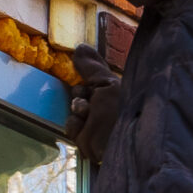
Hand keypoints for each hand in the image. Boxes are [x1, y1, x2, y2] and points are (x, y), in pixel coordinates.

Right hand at [63, 44, 121, 166]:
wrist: (120, 146)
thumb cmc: (120, 111)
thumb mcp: (108, 85)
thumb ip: (92, 68)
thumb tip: (79, 46)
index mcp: (117, 91)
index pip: (95, 77)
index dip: (87, 75)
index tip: (82, 71)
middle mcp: (106, 106)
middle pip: (80, 91)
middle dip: (81, 93)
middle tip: (88, 98)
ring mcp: (96, 124)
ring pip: (74, 109)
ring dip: (79, 110)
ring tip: (89, 114)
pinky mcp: (87, 141)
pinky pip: (72, 126)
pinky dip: (76, 125)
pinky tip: (85, 127)